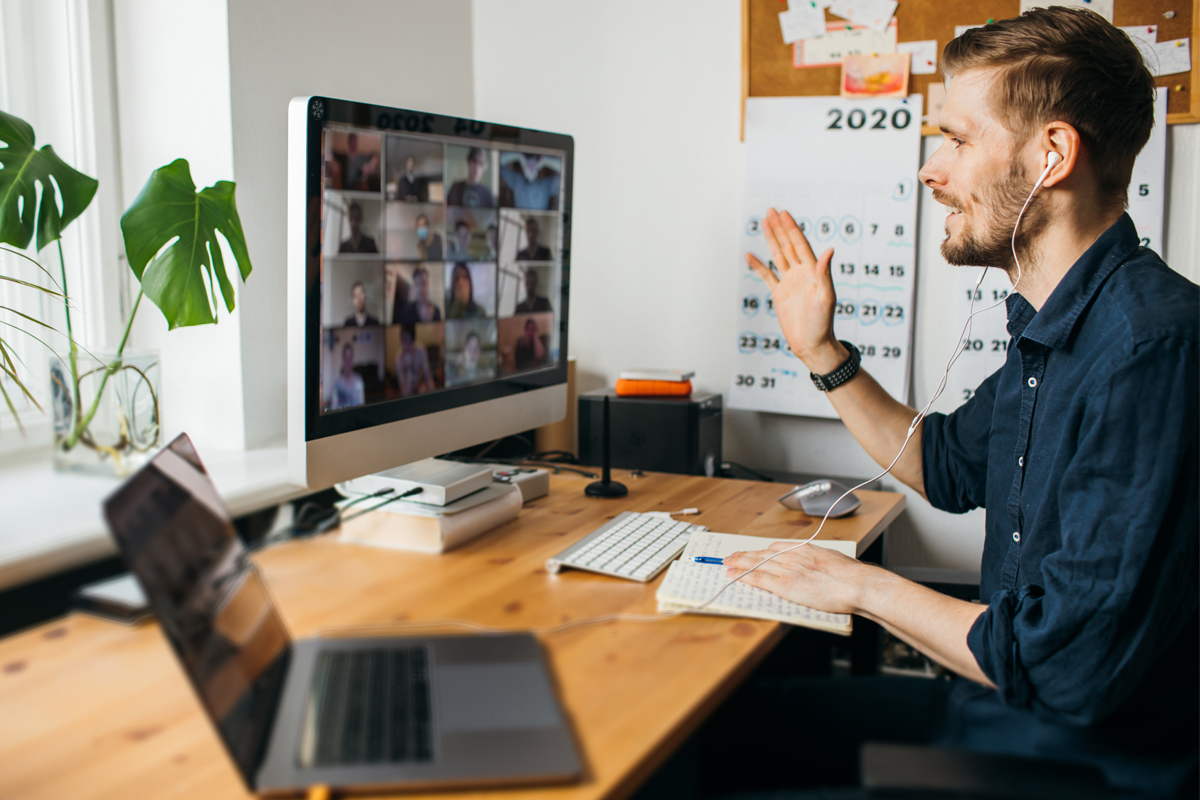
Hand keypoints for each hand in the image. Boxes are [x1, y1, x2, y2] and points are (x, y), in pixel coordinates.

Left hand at [723, 541, 873, 614]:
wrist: (855, 584)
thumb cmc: (851, 576)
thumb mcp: (833, 559)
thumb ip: (820, 560)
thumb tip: (818, 563)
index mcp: (805, 549)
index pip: (775, 548)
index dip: (761, 550)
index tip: (753, 551)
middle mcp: (793, 556)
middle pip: (762, 553)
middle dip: (745, 555)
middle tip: (731, 555)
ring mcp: (787, 570)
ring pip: (756, 563)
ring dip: (739, 563)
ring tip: (727, 563)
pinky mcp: (785, 585)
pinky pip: (759, 579)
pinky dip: (744, 576)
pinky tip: (734, 574)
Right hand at [745, 209, 844, 372]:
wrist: (812, 344)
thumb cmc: (822, 323)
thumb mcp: (825, 297)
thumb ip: (825, 273)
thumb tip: (829, 250)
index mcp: (812, 271)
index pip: (800, 244)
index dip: (791, 228)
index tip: (784, 214)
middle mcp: (801, 273)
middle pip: (788, 245)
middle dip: (780, 228)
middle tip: (771, 211)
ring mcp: (790, 283)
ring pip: (778, 256)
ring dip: (771, 240)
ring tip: (764, 223)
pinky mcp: (780, 294)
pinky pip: (767, 276)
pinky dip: (758, 265)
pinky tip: (749, 255)